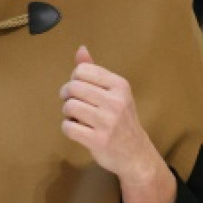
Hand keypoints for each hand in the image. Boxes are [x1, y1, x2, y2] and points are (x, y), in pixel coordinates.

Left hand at [59, 45, 155, 181]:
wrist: (135, 153)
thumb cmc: (121, 119)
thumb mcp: (114, 92)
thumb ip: (95, 71)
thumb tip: (81, 48)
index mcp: (120, 85)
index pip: (82, 70)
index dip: (74, 78)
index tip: (78, 89)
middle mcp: (116, 101)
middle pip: (73, 87)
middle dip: (67, 95)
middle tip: (72, 103)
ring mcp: (108, 122)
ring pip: (69, 106)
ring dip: (67, 112)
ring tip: (76, 117)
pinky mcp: (98, 140)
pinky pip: (68, 127)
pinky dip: (68, 127)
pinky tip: (77, 129)